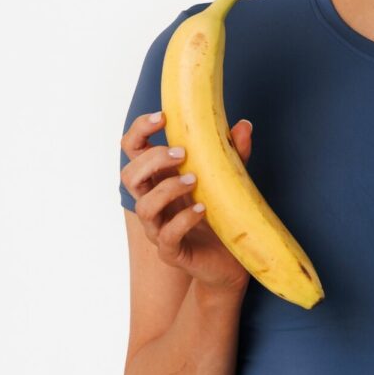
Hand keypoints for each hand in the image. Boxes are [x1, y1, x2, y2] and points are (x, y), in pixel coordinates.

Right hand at [120, 111, 255, 293]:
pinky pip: (167, 236)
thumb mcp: (229, 177)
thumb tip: (244, 124)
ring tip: (195, 180)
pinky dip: (184, 220)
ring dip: (167, 188)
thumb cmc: (222, 212)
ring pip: (144, 207)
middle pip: (129, 175)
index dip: (140, 130)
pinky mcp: (172, 252)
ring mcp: (159, 228)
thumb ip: (234, 152)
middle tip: (182, 154)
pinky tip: (203, 210)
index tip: (163, 116)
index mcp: (160, 178)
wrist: (232, 258)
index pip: (133, 150)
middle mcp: (154, 202)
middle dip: (152, 160)